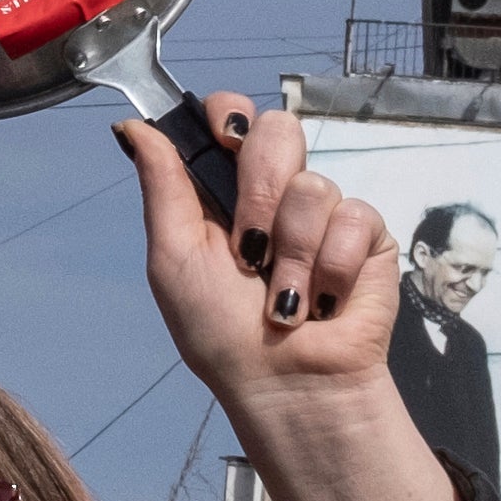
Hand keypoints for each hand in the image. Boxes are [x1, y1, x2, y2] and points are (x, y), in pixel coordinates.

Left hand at [121, 94, 450, 500]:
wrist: (288, 383)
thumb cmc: (222, 333)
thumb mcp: (174, 259)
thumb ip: (162, 186)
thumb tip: (132, 125)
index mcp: (223, 192)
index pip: (231, 117)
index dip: (231, 117)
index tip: (225, 143)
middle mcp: (275, 193)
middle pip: (280, 131)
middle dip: (261, 192)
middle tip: (249, 247)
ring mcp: (323, 212)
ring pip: (314, 185)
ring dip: (292, 253)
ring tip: (284, 299)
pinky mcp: (368, 235)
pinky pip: (355, 217)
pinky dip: (331, 268)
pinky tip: (323, 301)